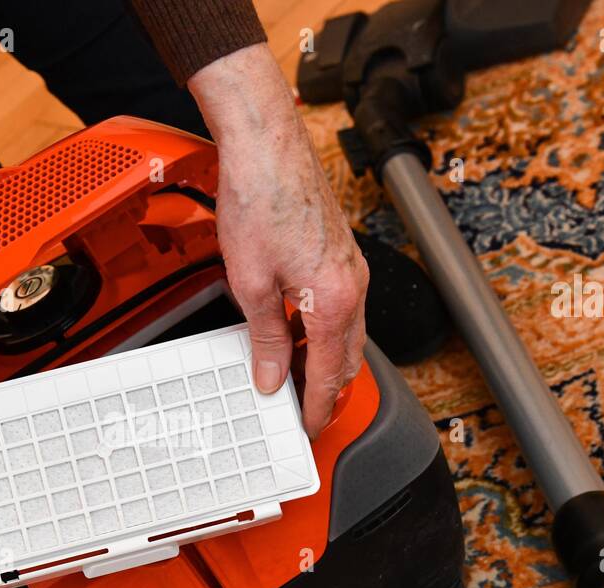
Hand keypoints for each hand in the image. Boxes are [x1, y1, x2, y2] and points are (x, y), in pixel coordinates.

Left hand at [189, 43, 368, 437]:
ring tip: (290, 376)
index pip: (328, 374)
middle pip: (346, 358)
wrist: (267, 143)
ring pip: (345, 332)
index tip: (304, 427)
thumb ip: (264, 336)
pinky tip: (293, 330)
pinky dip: (322, 329)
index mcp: (334, 301)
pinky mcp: (340, 252)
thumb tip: (268, 376)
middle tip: (299, 411)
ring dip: (323, 358)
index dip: (315, 407)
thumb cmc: (260, 199)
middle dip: (324, 389)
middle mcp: (353, 286)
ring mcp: (351, 267)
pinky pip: (339, 305)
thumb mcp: (250, 282)